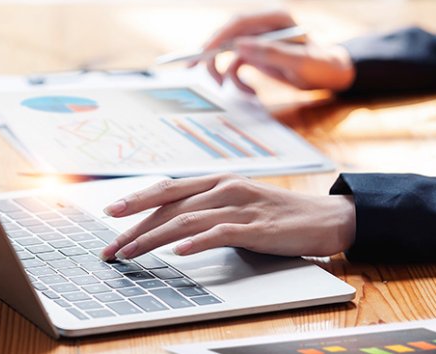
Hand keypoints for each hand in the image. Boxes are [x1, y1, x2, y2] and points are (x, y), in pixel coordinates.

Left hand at [99, 174, 356, 259]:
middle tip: (111, 247)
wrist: (326, 217)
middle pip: (169, 206)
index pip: (167, 189)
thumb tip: (165, 224)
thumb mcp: (234, 204)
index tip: (109, 214)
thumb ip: (204, 209)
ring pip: (186, 220)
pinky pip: (221, 233)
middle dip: (134, 227)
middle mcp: (224, 188)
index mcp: (216, 181)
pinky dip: (196, 242)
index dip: (136, 200)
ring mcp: (241, 206)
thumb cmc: (275, 214)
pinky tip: (177, 251)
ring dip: (153, 238)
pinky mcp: (258, 227)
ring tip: (131, 253)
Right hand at [191, 10, 355, 93]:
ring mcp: (258, 41)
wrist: (332, 75)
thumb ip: (270, 53)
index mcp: (275, 18)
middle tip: (193, 68)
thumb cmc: (323, 65)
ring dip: (222, 71)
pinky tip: (249, 93)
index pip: (239, 22)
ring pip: (226, 52)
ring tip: (224, 88)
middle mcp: (263, 26)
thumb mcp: (300, 61)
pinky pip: (235, 66)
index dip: (218, 36)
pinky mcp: (256, 55)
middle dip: (210, 54)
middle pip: (227, 36)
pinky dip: (237, 80)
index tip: (204, 53)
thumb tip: (238, 46)